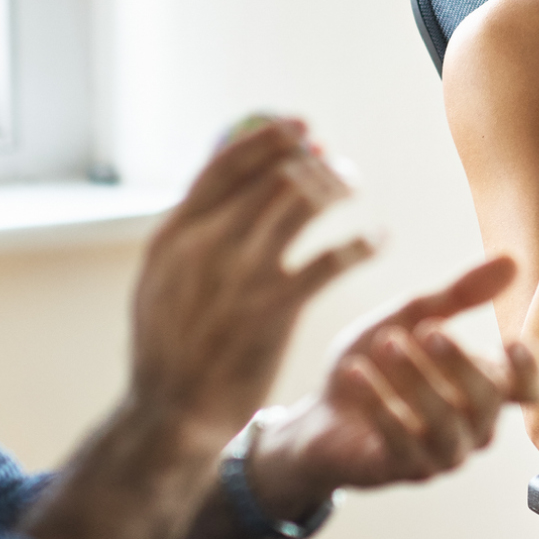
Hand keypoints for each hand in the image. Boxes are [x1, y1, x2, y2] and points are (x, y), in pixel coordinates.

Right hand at [127, 118, 374, 448]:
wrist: (170, 412)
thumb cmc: (171, 345)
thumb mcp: (161, 279)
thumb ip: (189, 233)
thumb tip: (221, 180)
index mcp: (174, 234)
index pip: (226, 165)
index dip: (270, 138)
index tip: (302, 126)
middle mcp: (206, 244)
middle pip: (273, 176)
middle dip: (313, 162)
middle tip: (337, 165)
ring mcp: (241, 275)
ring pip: (304, 203)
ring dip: (338, 187)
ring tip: (355, 187)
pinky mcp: (275, 308)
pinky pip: (332, 258)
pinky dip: (362, 242)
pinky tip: (377, 239)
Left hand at [245, 257, 538, 513]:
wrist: (319, 413)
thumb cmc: (377, 364)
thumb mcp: (411, 317)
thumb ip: (459, 294)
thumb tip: (511, 260)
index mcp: (484, 387)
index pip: (532, 391)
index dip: (532, 371)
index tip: (511, 341)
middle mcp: (473, 425)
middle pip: (489, 402)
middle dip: (460, 363)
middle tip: (427, 329)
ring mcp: (441, 453)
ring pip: (448, 426)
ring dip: (419, 382)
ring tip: (386, 344)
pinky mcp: (402, 469)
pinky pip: (402, 445)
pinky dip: (380, 405)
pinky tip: (356, 372)